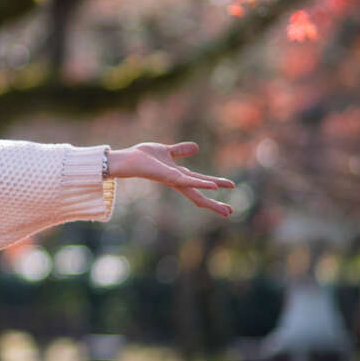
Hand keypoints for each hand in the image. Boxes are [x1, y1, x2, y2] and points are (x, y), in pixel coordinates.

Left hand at [107, 142, 235, 217]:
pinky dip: (200, 184)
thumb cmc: (143, 156)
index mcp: (178, 175)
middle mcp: (178, 181)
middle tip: (230, 213)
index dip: (215, 185)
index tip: (230, 189)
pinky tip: (213, 186)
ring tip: (226, 210)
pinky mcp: (169, 178)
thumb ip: (180, 151)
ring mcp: (174, 181)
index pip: (200, 183)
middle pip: (199, 194)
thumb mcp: (166, 151)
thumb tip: (196, 147)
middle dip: (214, 204)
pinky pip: (187, 181)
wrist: (129, 158)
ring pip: (196, 192)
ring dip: (211, 201)